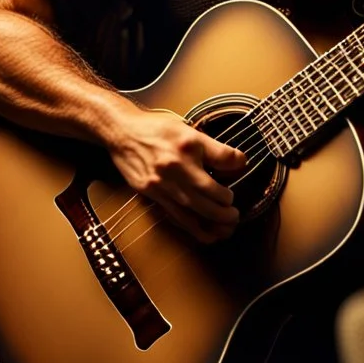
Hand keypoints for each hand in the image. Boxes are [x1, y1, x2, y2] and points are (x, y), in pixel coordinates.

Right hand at [108, 106, 246, 243]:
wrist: (122, 132)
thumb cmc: (156, 129)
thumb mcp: (190, 131)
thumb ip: (216, 150)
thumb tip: (241, 163)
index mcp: (187, 149)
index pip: (219, 167)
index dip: (229, 186)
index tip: (232, 193)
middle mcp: (174, 170)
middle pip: (205, 200)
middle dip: (224, 212)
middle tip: (234, 215)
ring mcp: (161, 185)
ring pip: (190, 213)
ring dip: (211, 225)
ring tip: (225, 230)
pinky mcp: (151, 194)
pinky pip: (175, 216)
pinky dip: (191, 227)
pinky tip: (204, 233)